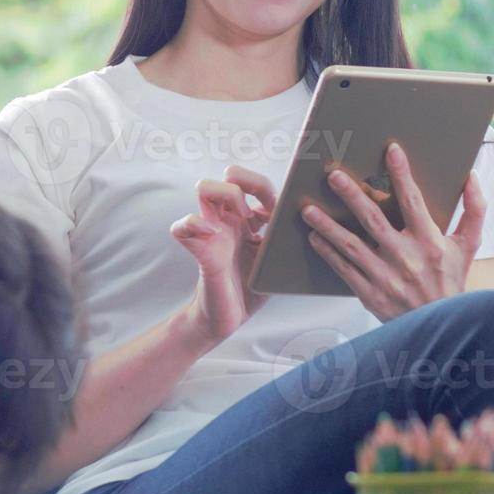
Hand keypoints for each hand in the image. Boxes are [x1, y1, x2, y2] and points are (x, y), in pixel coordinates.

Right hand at [170, 165, 277, 349]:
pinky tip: (212, 235)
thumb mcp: (275, 259)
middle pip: (229, 174)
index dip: (267, 188)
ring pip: (205, 187)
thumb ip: (285, 238)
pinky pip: (182, 226)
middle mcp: (228, 220)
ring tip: (243, 220)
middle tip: (261, 210)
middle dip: (248, 183)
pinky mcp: (199, 249)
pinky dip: (194, 225)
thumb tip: (312, 219)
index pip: (253, 182)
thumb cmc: (252, 289)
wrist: (229, 319)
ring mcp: (211, 232)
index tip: (279, 208)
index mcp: (247, 220)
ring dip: (228, 196)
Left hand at [302, 142, 486, 320]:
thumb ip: (474, 209)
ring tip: (308, 209)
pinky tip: (313, 236)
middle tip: (332, 175)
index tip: (391, 151)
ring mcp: (385, 276)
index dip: (402, 174)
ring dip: (327, 226)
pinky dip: (327, 252)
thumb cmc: (452, 280)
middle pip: (373, 220)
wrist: (442, 325)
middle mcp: (406, 257)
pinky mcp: (369, 293)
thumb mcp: (468, 245)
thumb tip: (471, 177)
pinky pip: (343, 269)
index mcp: (430, 241)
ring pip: (350, 245)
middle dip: (351, 195)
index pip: (413, 201)